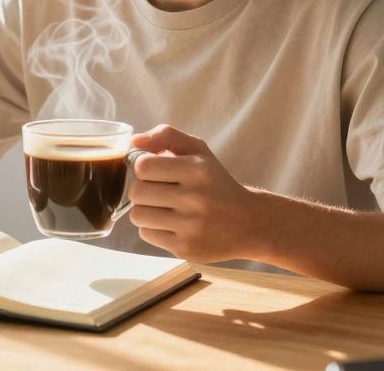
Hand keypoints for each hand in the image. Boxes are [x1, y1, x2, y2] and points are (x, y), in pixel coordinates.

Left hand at [127, 124, 263, 263]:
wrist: (249, 223)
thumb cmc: (216, 183)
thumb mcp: (199, 151)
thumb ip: (166, 136)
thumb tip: (134, 141)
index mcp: (198, 169)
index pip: (143, 166)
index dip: (143, 168)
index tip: (155, 172)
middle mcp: (196, 198)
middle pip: (136, 192)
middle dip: (143, 190)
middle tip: (159, 191)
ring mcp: (191, 226)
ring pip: (137, 215)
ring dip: (145, 210)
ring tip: (163, 208)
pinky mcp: (186, 248)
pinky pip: (146, 235)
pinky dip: (154, 228)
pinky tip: (171, 224)